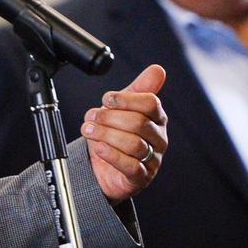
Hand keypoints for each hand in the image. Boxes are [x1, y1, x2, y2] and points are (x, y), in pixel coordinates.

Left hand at [81, 64, 166, 204]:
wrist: (104, 167)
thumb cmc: (117, 134)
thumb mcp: (124, 108)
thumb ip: (138, 89)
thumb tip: (158, 70)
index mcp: (157, 118)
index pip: (151, 103)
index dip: (126, 99)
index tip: (106, 99)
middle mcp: (159, 139)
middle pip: (139, 123)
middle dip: (110, 118)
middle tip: (91, 117)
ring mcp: (152, 159)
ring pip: (134, 144)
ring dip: (106, 135)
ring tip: (88, 130)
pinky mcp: (141, 177)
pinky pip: (130, 166)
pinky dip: (112, 155)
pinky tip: (99, 148)